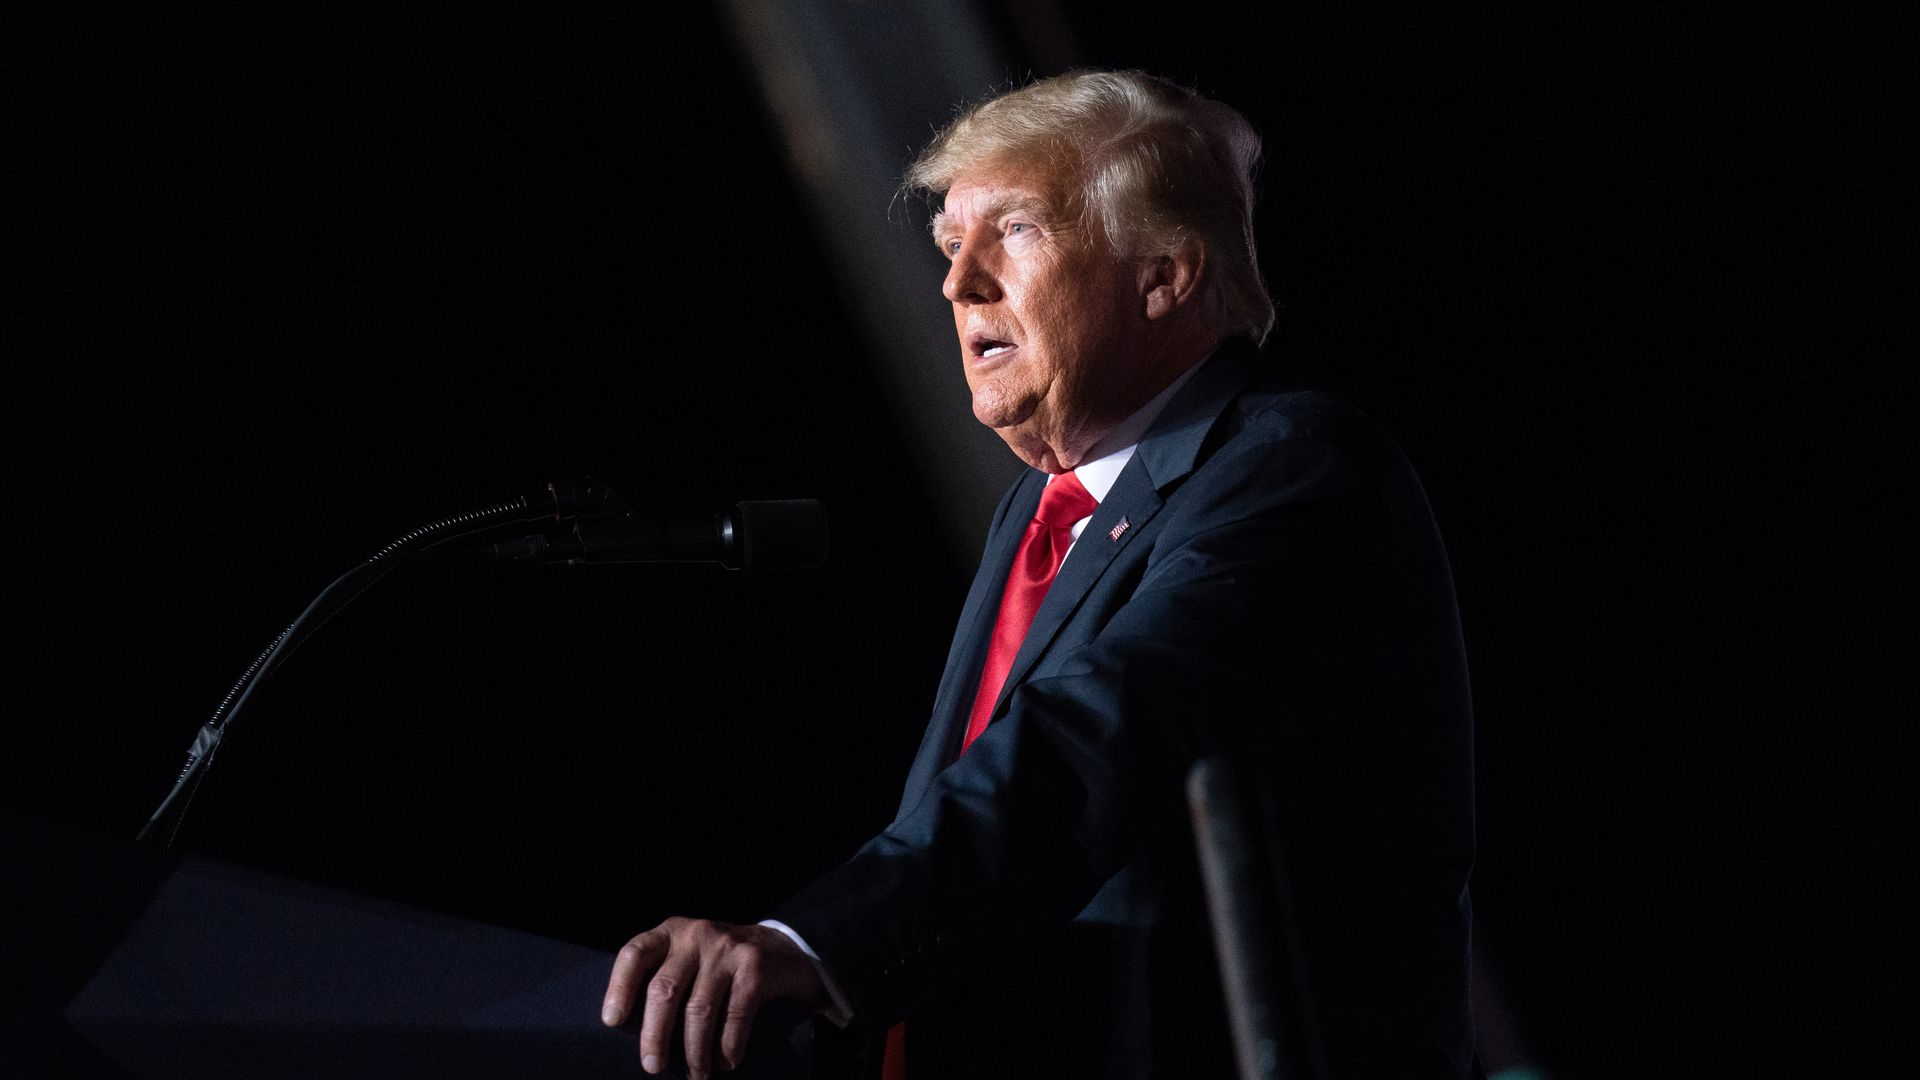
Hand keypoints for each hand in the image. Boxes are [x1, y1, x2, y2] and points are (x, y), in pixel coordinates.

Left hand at [602, 917, 825, 1077]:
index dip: (619, 987)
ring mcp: (726, 949)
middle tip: (652, 1066)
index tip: (612, 1021)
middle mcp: (696, 935)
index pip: (635, 954)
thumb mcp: (686, 958)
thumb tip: (629, 1031)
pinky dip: (728, 1045)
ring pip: (699, 1009)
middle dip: (655, 1035)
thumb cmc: (717, 965)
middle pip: (664, 989)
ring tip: (696, 1074)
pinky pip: (735, 1014)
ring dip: (694, 1050)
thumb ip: (662, 977)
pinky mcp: (753, 966)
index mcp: (671, 933)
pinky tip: (725, 1062)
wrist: (778, 949)